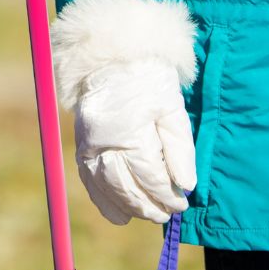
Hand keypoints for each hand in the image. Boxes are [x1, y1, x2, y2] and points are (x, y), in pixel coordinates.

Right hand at [70, 57, 196, 225]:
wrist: (111, 54)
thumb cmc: (148, 78)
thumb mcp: (172, 107)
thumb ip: (180, 148)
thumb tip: (186, 185)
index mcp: (130, 130)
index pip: (150, 176)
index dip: (167, 195)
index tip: (181, 204)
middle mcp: (103, 140)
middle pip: (125, 186)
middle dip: (148, 205)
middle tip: (167, 215)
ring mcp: (88, 142)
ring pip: (105, 186)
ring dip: (128, 206)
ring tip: (149, 215)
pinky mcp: (82, 142)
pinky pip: (88, 179)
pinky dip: (103, 200)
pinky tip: (118, 215)